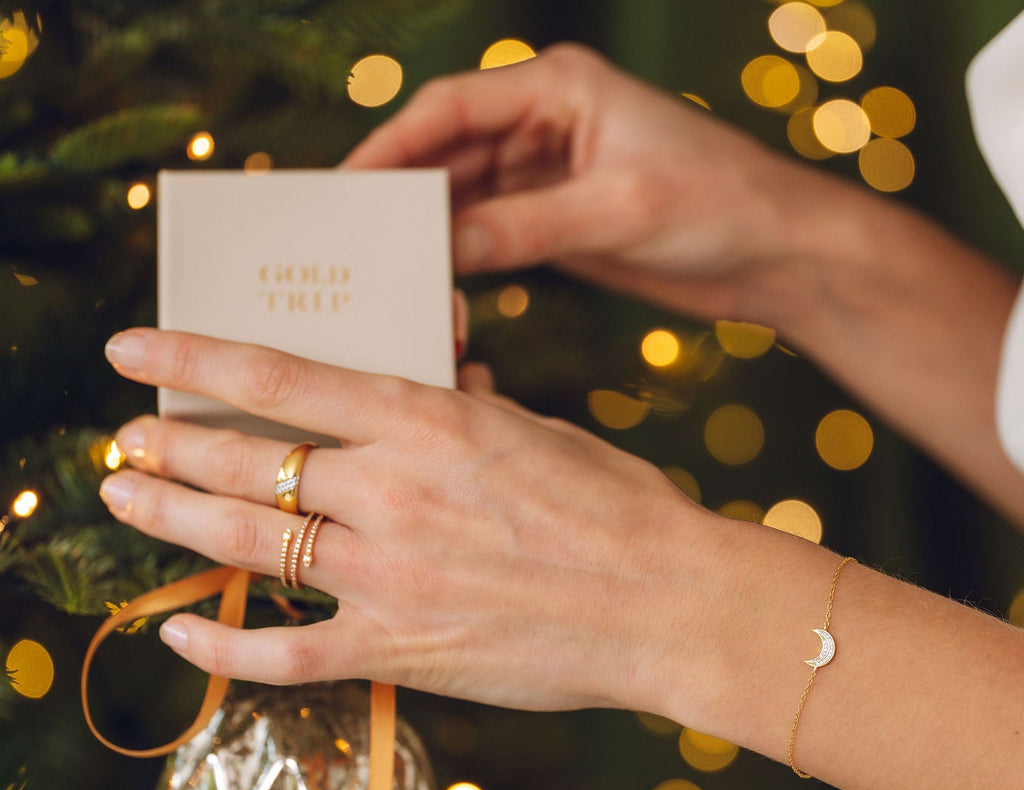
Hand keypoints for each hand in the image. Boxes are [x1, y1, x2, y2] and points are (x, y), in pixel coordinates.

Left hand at [99, 328, 726, 715]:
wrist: (671, 604)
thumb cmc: (620, 510)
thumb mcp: (539, 434)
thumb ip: (470, 411)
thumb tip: (445, 379)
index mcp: (428, 422)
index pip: (282, 378)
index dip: (193, 359)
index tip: (132, 350)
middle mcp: (392, 491)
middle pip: (244, 461)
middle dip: (167, 448)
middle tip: (121, 445)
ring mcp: (389, 574)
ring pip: (244, 544)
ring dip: (170, 521)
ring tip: (124, 503)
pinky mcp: (401, 648)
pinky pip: (285, 654)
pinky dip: (223, 646)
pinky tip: (178, 632)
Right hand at [345, 44, 813, 321]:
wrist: (774, 253)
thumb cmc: (718, 205)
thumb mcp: (615, 212)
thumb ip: (524, 228)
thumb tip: (442, 249)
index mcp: (560, 87)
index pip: (453, 107)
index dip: (394, 145)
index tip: (349, 186)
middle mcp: (548, 122)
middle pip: (451, 150)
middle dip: (405, 190)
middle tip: (355, 235)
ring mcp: (551, 173)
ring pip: (468, 195)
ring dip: (433, 228)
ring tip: (387, 263)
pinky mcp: (559, 219)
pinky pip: (494, 232)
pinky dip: (465, 254)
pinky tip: (436, 278)